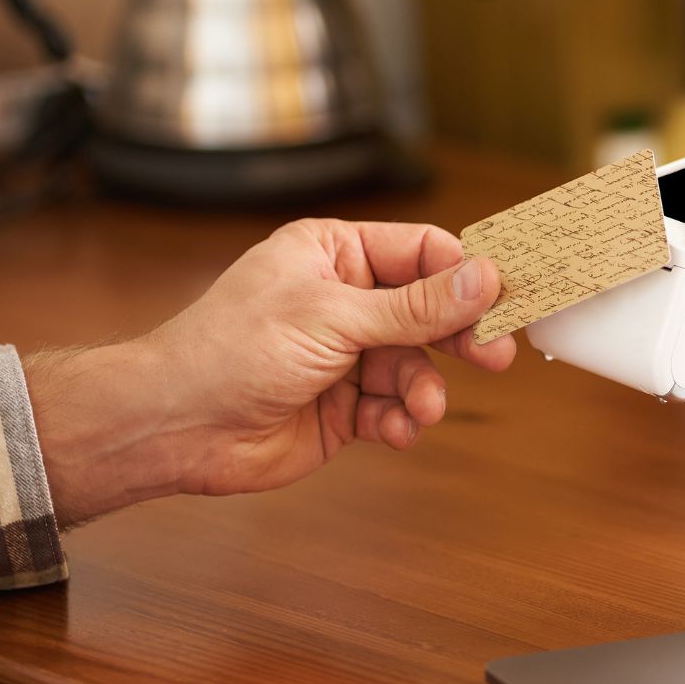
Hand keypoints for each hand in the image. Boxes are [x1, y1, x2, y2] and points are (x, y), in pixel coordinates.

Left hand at [27, 220, 514, 523]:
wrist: (177, 426)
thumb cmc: (230, 351)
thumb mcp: (333, 318)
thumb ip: (414, 306)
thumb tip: (483, 278)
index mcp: (332, 254)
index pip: (421, 252)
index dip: (466, 274)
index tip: (507, 299)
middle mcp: (341, 300)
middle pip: (428, 311)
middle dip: (459, 336)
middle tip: (496, 357)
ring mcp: (342, 355)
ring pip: (414, 366)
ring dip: (425, 390)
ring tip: (423, 410)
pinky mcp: (340, 408)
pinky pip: (392, 409)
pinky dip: (400, 421)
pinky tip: (395, 431)